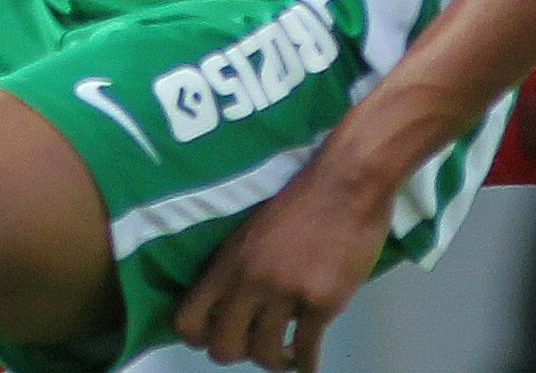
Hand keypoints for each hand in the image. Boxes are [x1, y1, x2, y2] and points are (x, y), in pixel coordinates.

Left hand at [169, 151, 393, 371]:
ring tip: (285, 355)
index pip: (188, 319)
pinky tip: (308, 366)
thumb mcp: (253, 228)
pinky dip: (306, 367)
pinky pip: (306, 352)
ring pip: (264, 355)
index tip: (214, 337)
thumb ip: (237, 265)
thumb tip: (229, 304)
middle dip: (238, 354)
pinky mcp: (321, 303)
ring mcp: (286, 293)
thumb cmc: (302, 199)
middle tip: (253, 345)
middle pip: (223, 348)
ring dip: (275, 361)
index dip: (198, 337)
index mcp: (229, 260)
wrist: (347, 182)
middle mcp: (250, 280)